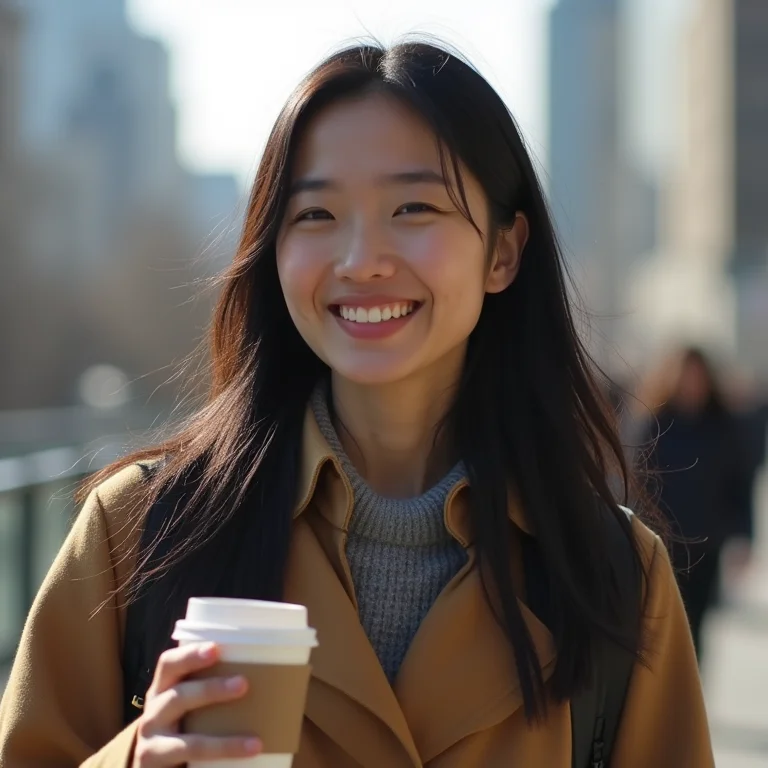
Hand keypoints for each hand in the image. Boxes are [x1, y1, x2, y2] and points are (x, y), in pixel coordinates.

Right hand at [132, 642, 261, 766]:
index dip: (190, 655)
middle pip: (177, 695)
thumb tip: (262, 673)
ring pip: (186, 739)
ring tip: (253, 740)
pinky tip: (248, 751)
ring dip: (221, 740)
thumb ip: (207, 687)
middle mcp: (153, 711)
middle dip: (210, 689)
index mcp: (162, 688)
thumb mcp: (185, 703)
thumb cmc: (180, 724)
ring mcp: (152, 741)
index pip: (169, 664)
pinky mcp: (156, 763)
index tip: (215, 649)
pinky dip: (221, 754)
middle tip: (243, 684)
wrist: (154, 764)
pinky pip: (191, 758)